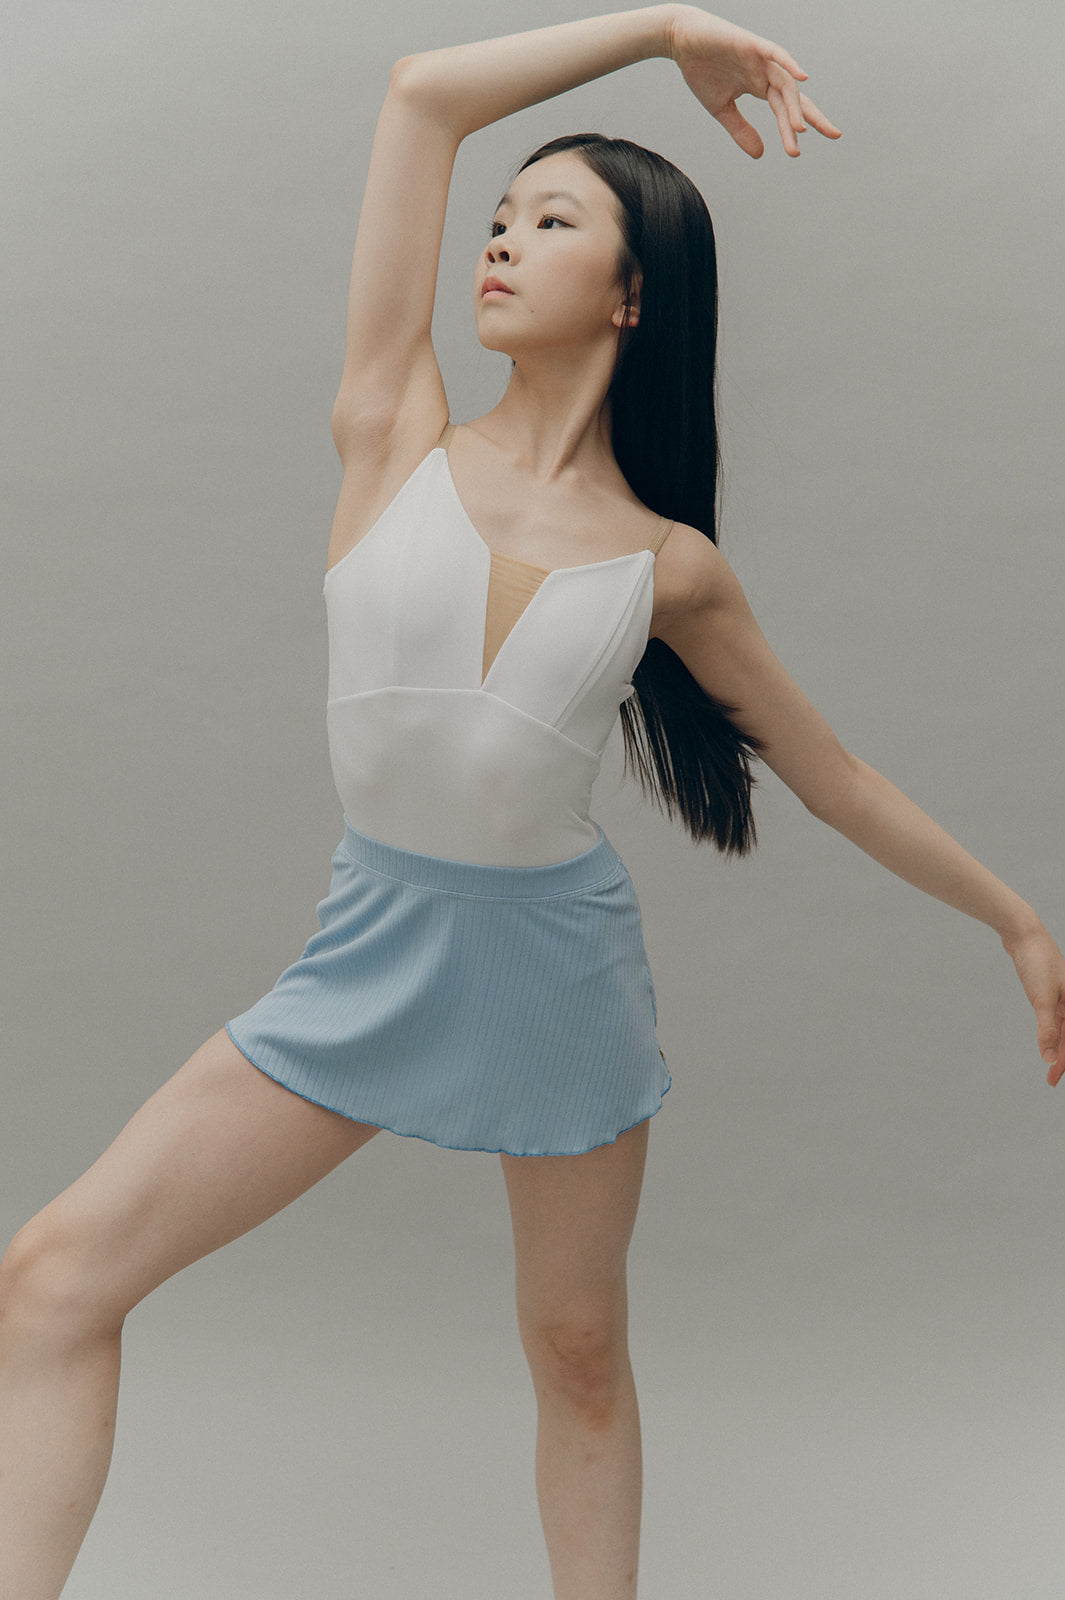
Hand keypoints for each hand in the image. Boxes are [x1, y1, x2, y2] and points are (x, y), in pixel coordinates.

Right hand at [667, 7, 840, 158]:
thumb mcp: (721, 110)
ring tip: (799, 129)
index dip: (794, 129)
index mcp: (761, 87)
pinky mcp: (752, 44)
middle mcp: (766, 72)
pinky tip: (802, 78)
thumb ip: (741, 130)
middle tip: (834, 135)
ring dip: (794, 106)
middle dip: (814, 117)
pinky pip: (776, 54)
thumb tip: (761, 154)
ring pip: (785, 84)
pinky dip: (789, 64)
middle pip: (795, 98)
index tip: (798, 152)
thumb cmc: (700, 70)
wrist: (681, 40)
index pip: (786, 110)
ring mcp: (761, 58)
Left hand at [1003, 923, 1064, 1085]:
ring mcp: (1062, 995)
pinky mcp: (1050, 990)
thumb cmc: (1036, 961)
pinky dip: (1053, 1031)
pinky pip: (1056, 1017)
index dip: (1064, 1062)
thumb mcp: (1042, 998)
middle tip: (1050, 1080)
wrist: (1023, 933)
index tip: (1053, 1080)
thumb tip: (1048, 1058)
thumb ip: (1046, 1028)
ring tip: (1049, 1064)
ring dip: (1057, 1046)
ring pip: (1063, 1027)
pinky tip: (1049, 1038)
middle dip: (1062, 1058)